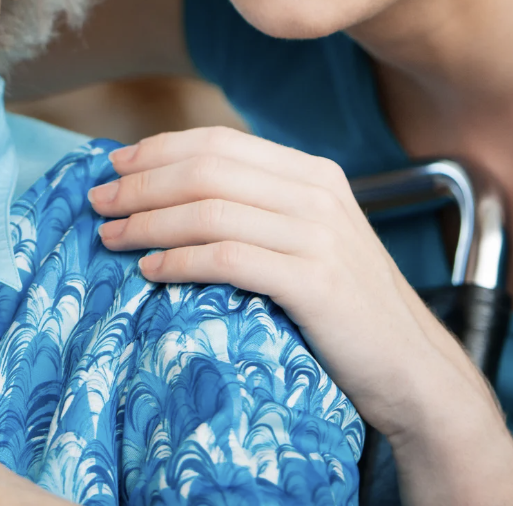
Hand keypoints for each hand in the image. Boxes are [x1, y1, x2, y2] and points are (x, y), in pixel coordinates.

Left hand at [89, 127, 512, 504]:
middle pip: (206, 169)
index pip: (219, 142)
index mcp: (312, 173)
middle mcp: (317, 194)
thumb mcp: (308, 240)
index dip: (158, 149)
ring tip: (112, 238)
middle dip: (141, 183)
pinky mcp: (315, 282)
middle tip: (99, 203)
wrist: (414, 370)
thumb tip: (173, 190)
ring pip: (210, 210)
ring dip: (149, 222)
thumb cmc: (346, 310)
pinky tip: (151, 272)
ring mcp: (319, 236)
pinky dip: (180, 261)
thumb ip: (258, 208)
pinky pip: (228, 258)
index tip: (114, 166)